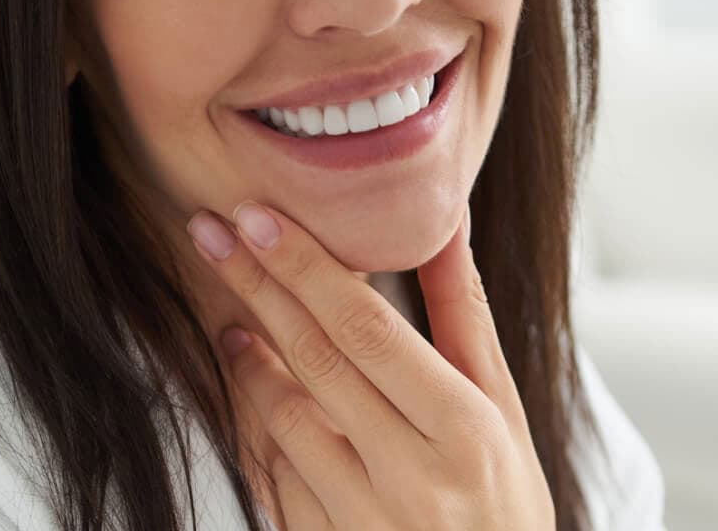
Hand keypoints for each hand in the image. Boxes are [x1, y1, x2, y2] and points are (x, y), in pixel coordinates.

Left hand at [185, 202, 553, 530]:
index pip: (369, 329)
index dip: (307, 269)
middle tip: (212, 233)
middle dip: (257, 287)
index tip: (261, 218)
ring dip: (248, 364)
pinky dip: (259, 432)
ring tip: (234, 325)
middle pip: (317, 361)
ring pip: (282, 422)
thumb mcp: (505, 414)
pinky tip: (254, 400)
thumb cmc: (504, 506)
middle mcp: (413, 477)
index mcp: (466, 430)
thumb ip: (466, 320)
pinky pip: (275, 481)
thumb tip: (446, 225)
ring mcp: (364, 522)